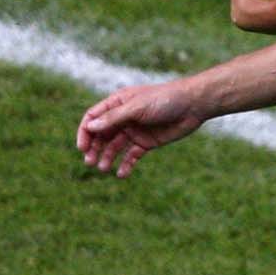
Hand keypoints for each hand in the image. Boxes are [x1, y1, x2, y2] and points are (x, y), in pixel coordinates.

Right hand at [77, 81, 206, 177]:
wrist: (193, 106)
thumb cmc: (164, 100)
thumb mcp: (137, 108)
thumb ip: (114, 118)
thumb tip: (90, 128)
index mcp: (117, 104)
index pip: (93, 118)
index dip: (85, 132)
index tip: (82, 148)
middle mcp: (123, 118)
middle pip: (101, 135)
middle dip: (94, 148)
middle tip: (90, 162)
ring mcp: (135, 131)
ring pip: (115, 147)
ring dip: (107, 158)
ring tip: (103, 169)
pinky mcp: (147, 142)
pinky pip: (132, 155)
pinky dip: (126, 165)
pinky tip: (121, 174)